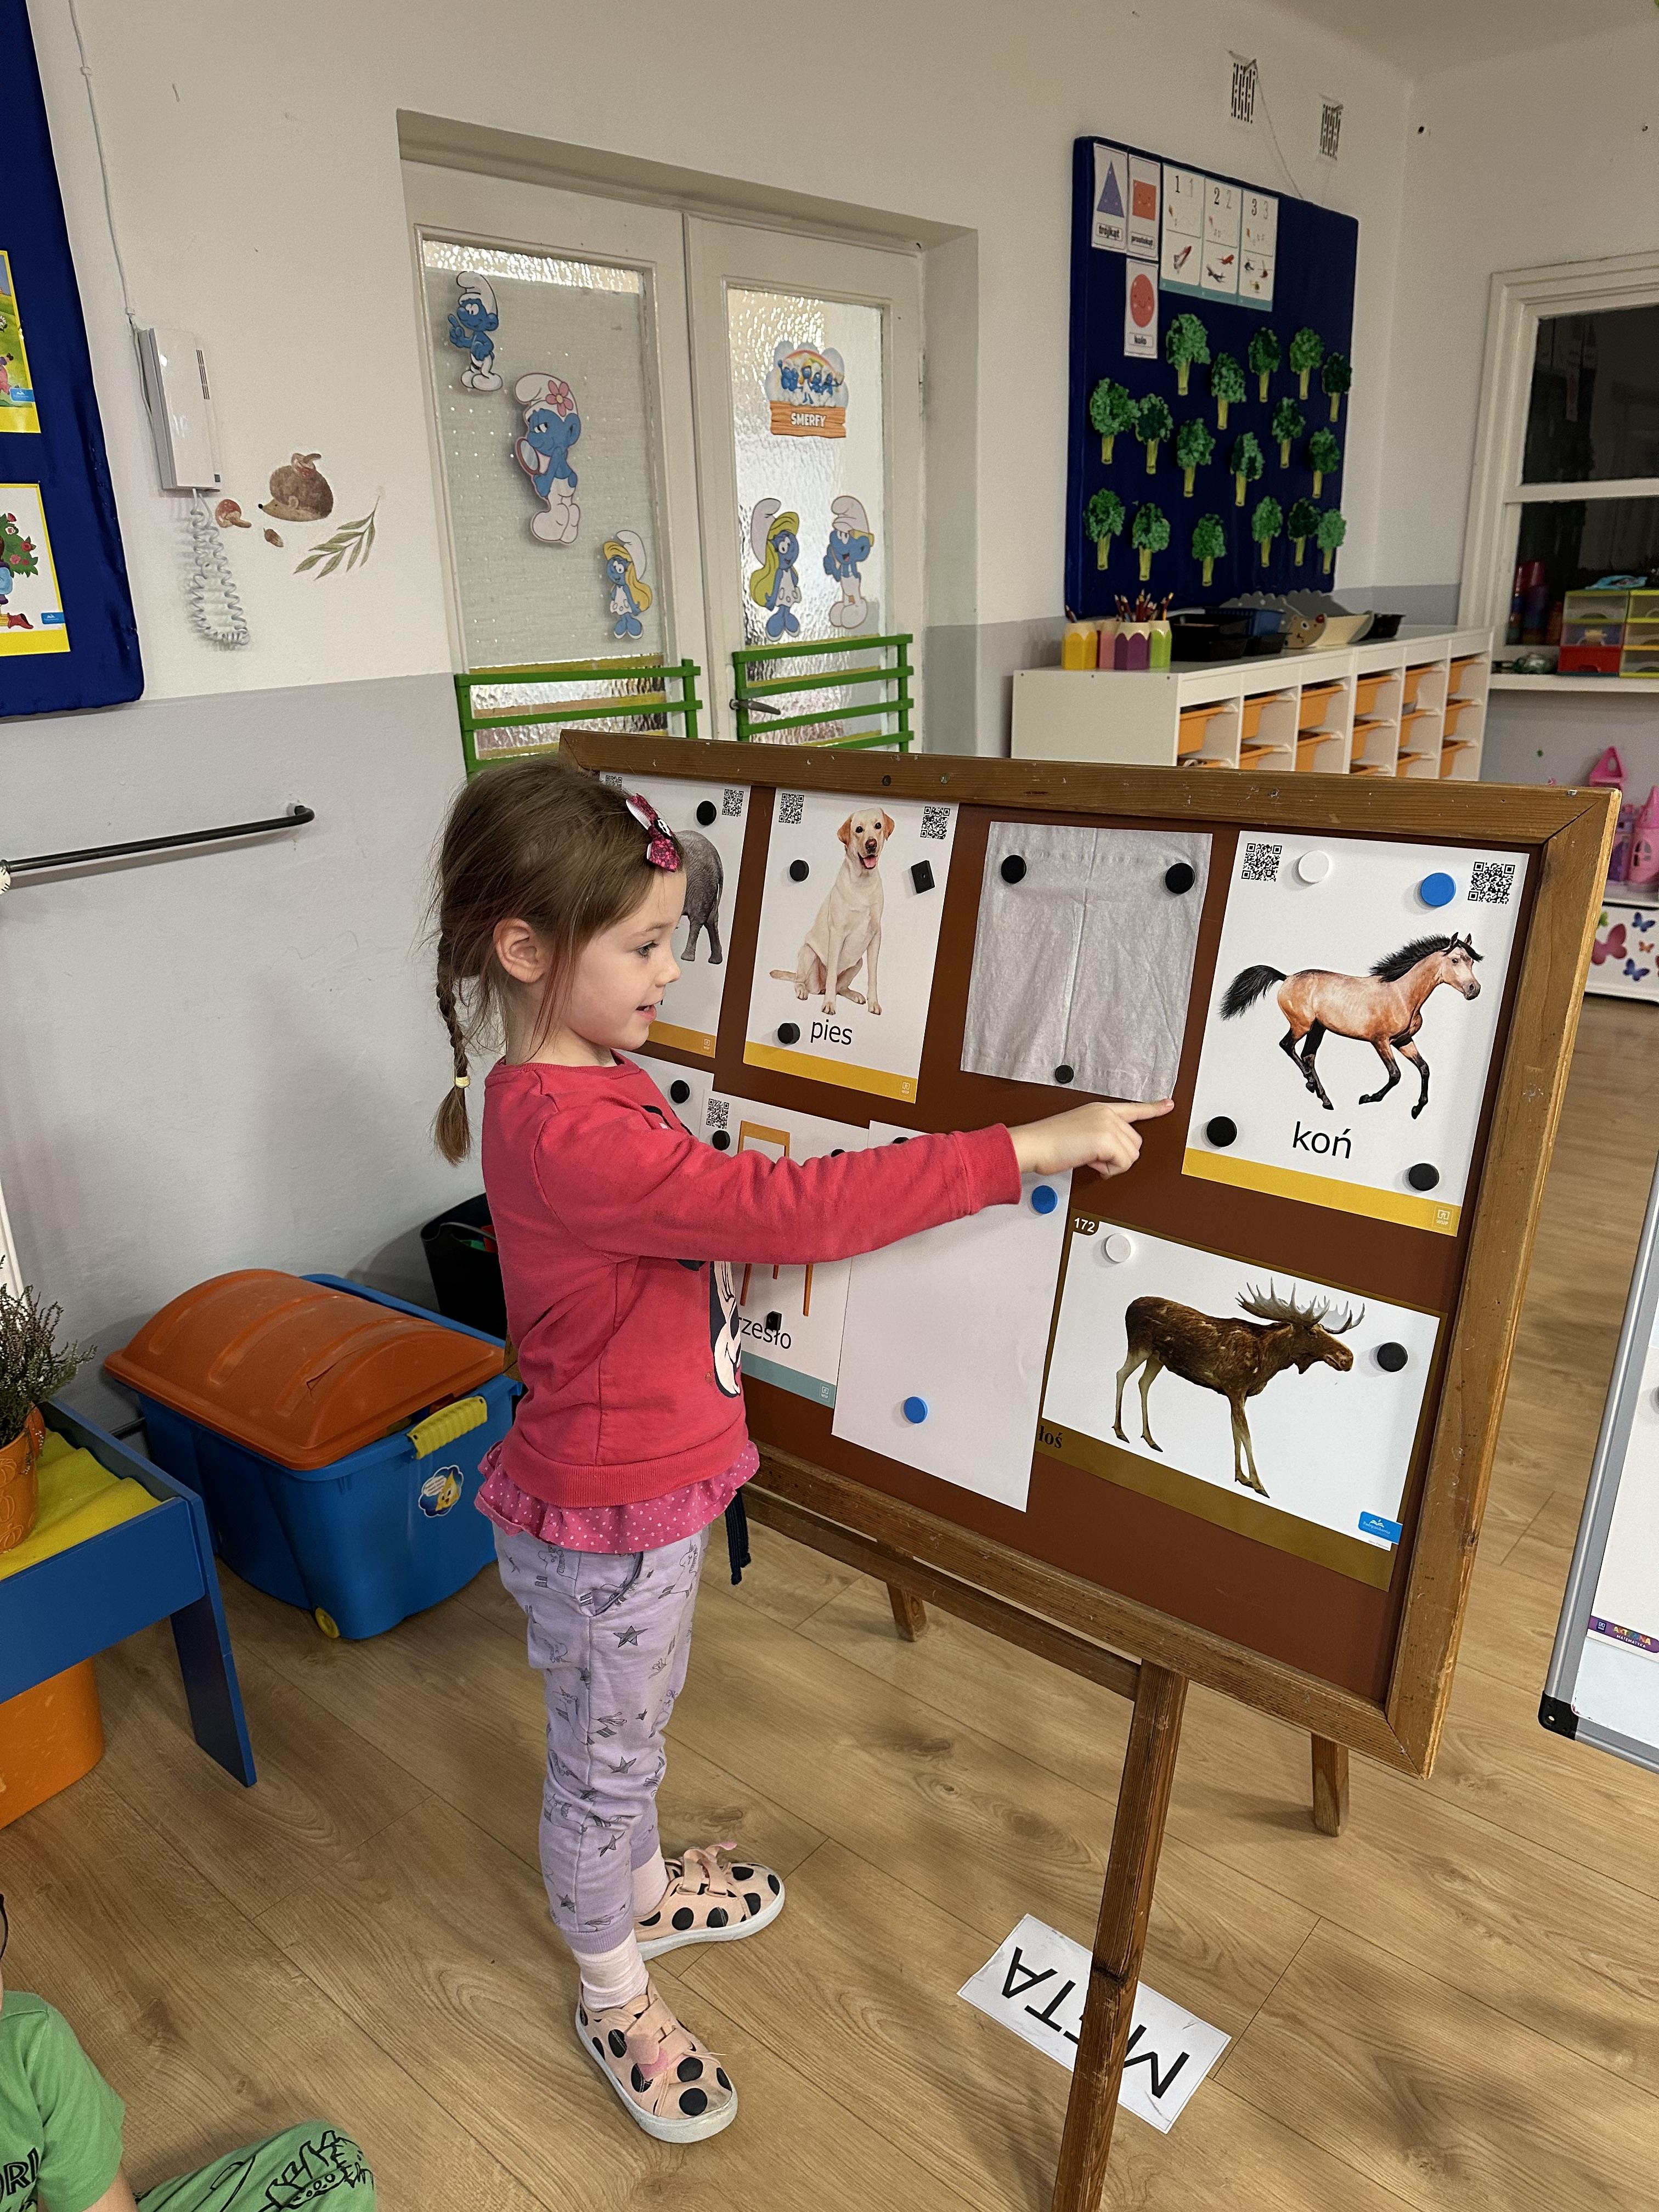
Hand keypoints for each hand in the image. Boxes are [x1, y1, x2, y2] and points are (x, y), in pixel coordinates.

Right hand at [1010, 1098, 1172, 1180]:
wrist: (1033, 1144)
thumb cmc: (1047, 1142)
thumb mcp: (1078, 1131)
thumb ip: (1099, 1136)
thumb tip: (1107, 1154)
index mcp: (1100, 1109)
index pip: (1133, 1108)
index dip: (1153, 1108)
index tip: (1168, 1104)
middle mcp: (1107, 1114)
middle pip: (1135, 1142)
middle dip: (1117, 1156)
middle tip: (1092, 1157)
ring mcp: (1108, 1125)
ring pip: (1131, 1154)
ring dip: (1112, 1165)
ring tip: (1089, 1159)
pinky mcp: (1106, 1139)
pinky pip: (1124, 1163)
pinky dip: (1109, 1170)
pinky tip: (1091, 1163)